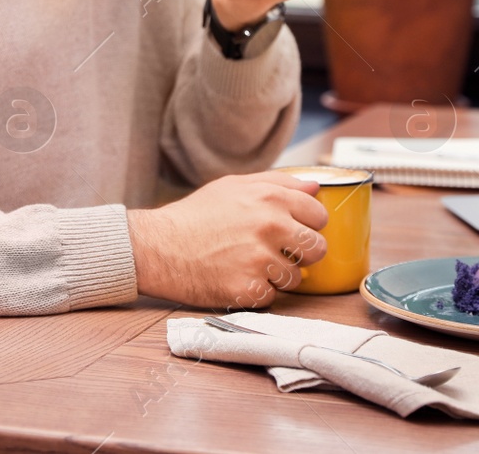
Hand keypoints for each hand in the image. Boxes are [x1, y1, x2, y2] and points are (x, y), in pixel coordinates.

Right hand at [126, 172, 328, 307]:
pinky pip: (271, 297)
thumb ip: (278, 182)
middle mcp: (270, 226)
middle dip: (300, 253)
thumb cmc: (195, 215)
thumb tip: (315, 187)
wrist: (158, 247)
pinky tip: (236, 279)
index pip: (319, 216)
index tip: (292, 230)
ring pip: (295, 277)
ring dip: (276, 275)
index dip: (307, 225)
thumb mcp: (233, 186)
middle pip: (317, 249)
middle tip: (275, 252)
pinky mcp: (248, 289)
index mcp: (270, 198)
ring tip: (247, 265)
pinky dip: (257, 292)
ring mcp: (260, 259)